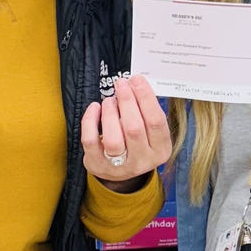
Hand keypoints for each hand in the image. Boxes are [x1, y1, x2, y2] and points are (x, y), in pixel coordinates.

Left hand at [81, 75, 170, 190]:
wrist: (120, 170)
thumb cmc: (137, 142)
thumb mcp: (150, 130)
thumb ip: (146, 109)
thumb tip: (135, 83)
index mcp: (160, 150)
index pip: (156, 122)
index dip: (146, 98)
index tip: (137, 80)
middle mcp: (142, 161)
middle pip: (134, 129)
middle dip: (127, 101)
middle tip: (121, 84)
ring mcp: (119, 166)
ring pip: (113, 139)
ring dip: (110, 112)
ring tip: (110, 100)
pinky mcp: (97, 164)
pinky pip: (90, 140)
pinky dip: (90, 120)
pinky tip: (95, 108)